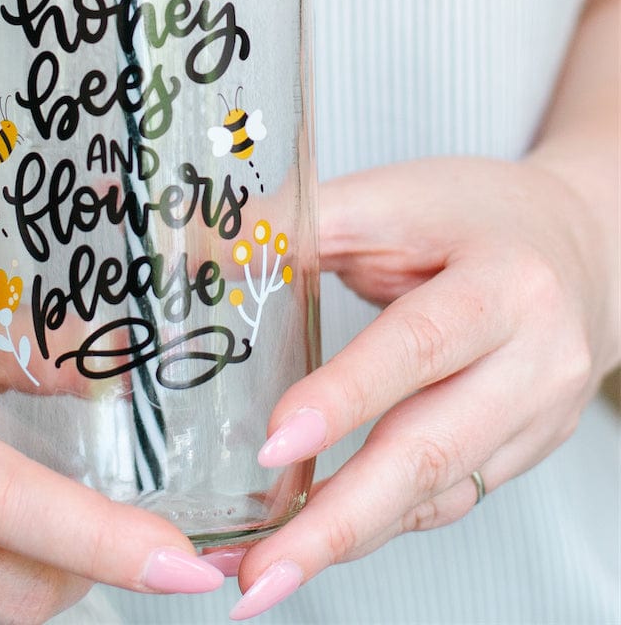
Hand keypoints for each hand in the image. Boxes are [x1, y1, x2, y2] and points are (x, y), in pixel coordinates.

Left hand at [227, 157, 618, 619]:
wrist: (575, 245)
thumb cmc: (473, 214)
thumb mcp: (391, 201)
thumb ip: (301, 225)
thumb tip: (201, 248)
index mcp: (502, 284)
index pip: (417, 346)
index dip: (346, 398)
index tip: (275, 446)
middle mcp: (533, 360)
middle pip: (433, 450)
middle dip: (339, 521)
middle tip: (259, 571)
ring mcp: (537, 416)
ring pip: (439, 492)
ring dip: (348, 538)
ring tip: (265, 575)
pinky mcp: (523, 449)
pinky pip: (449, 498)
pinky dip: (380, 524)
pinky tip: (321, 541)